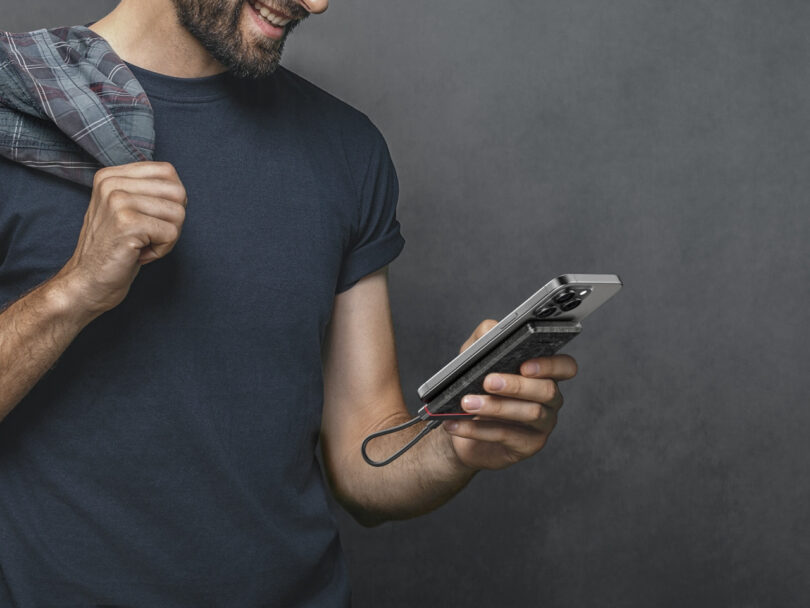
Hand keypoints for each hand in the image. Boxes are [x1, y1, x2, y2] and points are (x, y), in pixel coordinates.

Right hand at [55, 161, 187, 315]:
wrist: (87, 282)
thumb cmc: (114, 249)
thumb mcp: (126, 211)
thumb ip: (147, 192)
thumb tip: (180, 188)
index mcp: (110, 176)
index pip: (167, 172)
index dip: (171, 201)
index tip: (150, 220)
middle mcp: (111, 183)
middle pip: (177, 193)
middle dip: (173, 221)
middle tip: (148, 237)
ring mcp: (118, 201)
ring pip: (178, 213)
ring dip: (167, 237)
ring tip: (141, 245)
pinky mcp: (127, 222)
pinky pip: (171, 233)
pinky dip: (163, 250)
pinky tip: (139, 254)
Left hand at [444, 319, 577, 470]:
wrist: (457, 424)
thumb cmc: (472, 385)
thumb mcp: (473, 357)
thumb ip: (484, 338)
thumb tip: (492, 329)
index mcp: (543, 373)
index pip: (565, 367)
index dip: (551, 365)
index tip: (525, 365)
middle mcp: (549, 399)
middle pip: (547, 390)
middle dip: (516, 385)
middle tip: (488, 381)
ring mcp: (542, 424)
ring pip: (529, 414)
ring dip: (494, 407)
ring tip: (466, 402)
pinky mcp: (527, 445)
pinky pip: (506, 436)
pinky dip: (477, 429)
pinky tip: (456, 423)